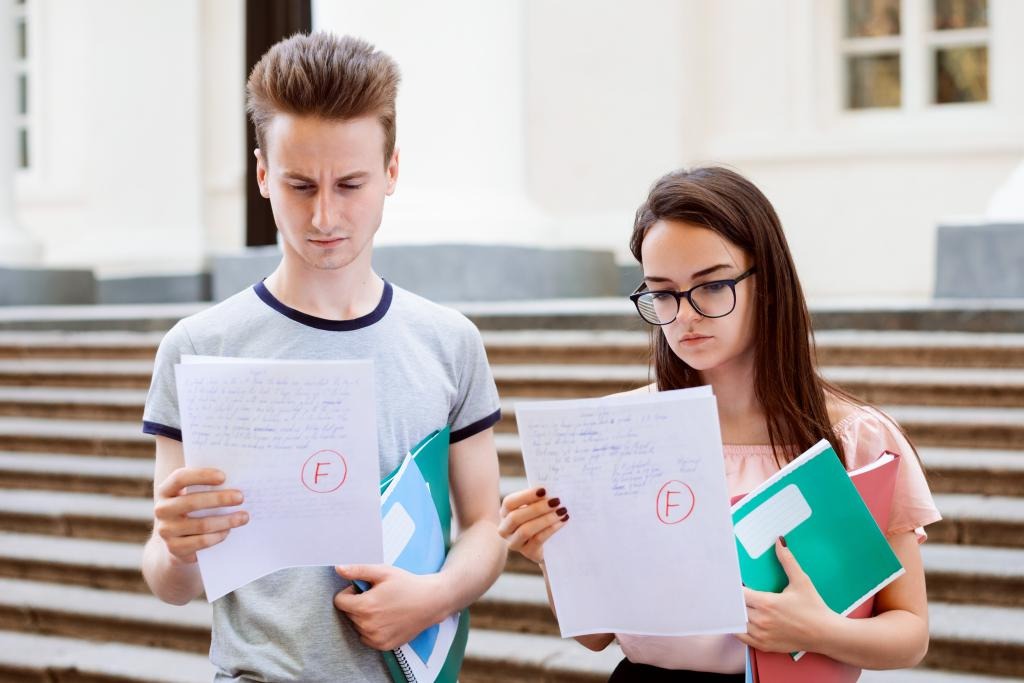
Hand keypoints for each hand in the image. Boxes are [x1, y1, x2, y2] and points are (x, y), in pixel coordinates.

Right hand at [152, 467, 248, 563]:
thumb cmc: (194, 510)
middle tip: (241, 497)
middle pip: (192, 502)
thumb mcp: (196, 495)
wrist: (178, 542)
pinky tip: (229, 531)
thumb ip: (208, 485)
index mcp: (166, 490)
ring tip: (244, 516)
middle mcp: (162, 510)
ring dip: (226, 520)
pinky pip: (201, 542)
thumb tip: (237, 478)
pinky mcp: (174, 548)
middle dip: (220, 499)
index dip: (201, 476)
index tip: (224, 477)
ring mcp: (166, 530)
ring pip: (201, 524)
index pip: (180, 478)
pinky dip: (218, 536)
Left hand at [334, 564, 447, 650]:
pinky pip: (366, 637)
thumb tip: (338, 568)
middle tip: (377, 596)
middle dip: (358, 604)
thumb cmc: (407, 584)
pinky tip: (386, 619)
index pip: (339, 601)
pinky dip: (372, 629)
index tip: (364, 589)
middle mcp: (367, 626)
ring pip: (357, 626)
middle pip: (348, 613)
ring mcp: (375, 638)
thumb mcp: (383, 572)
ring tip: (384, 607)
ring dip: (364, 617)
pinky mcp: (383, 646)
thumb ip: (358, 570)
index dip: (350, 592)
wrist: (431, 602)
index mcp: (365, 606)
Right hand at [497, 487, 567, 563]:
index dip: (526, 496)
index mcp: (505, 513)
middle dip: (537, 508)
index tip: (543, 490)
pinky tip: (562, 521)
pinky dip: (551, 529)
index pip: (509, 502)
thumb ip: (539, 499)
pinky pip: (537, 540)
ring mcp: (514, 543)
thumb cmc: (541, 517)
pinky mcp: (527, 552)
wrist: (548, 543)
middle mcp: (505, 529)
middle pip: (516, 517)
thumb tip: (552, 489)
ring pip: (525, 530)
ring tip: (562, 511)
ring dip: (546, 519)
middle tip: (556, 501)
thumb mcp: (537, 507)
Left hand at [736, 538, 838, 653]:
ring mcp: (761, 635)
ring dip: (735, 613)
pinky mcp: (764, 645)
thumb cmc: (814, 607)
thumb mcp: (801, 581)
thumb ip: (787, 560)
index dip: (733, 587)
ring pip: (737, 622)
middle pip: (735, 607)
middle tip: (728, 591)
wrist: (825, 633)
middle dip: (732, 599)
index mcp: (766, 603)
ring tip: (732, 605)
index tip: (730, 582)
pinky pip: (742, 637)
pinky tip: (740, 620)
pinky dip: (738, 629)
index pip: (738, 593)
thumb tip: (779, 541)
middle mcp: (761, 620)